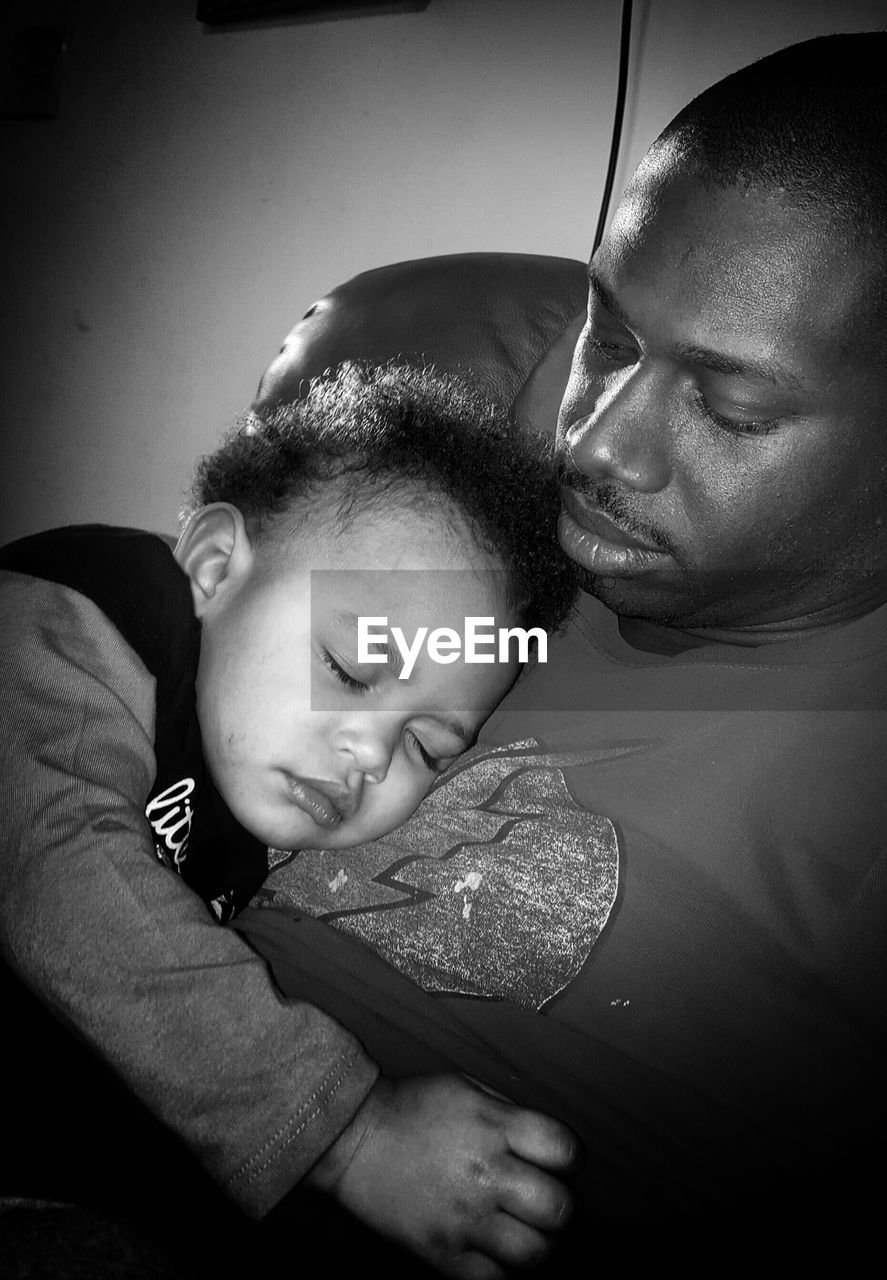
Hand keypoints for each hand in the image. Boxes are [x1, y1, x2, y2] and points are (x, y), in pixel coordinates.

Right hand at [305, 1073, 579, 1277]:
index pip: (565, 1150)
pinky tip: (496, 1251)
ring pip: (534, 1253)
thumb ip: (512, 1114)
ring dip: (540, 1245)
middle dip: (562, 1207)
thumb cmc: (413, 1109)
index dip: (571, 1158)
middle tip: (547, 1203)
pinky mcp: (442, 1253)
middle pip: (558, 1208)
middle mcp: (485, 1173)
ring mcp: (464, 1218)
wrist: (354, 1138)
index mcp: (494, 1127)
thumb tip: (550, 1145)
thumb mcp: (467, 1089)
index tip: (561, 1162)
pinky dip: (504, 1272)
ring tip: (526, 1232)